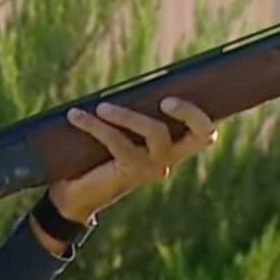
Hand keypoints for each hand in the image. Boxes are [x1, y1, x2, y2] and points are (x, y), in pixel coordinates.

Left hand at [47, 97, 216, 223]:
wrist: (76, 195)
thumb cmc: (96, 156)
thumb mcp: (117, 131)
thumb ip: (128, 113)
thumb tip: (127, 84)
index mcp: (171, 147)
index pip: (204, 133)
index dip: (200, 114)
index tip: (172, 97)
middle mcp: (169, 159)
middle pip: (201, 136)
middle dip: (190, 112)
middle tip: (166, 101)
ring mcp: (153, 167)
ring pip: (155, 130)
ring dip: (126, 114)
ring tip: (101, 106)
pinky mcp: (131, 171)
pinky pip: (118, 140)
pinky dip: (95, 125)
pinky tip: (75, 115)